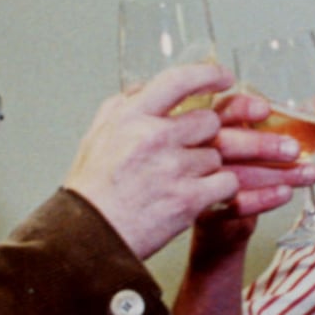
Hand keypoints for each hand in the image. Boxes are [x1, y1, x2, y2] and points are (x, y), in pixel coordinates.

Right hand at [66, 63, 240, 258]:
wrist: (88, 239)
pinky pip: (226, 183)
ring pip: (216, 155)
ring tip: (179, 184)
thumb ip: (120, 107)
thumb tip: (142, 87)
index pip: (178, 80)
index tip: (224, 78)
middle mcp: (153, 137)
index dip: (208, 75)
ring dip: (206, 169)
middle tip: (187, 154)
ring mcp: (173, 167)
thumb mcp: (95, 137)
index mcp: (130, 117)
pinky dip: (219, 191)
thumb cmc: (91, 193)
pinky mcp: (188, 198)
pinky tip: (200, 197)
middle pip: (207, 121)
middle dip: (204, 137)